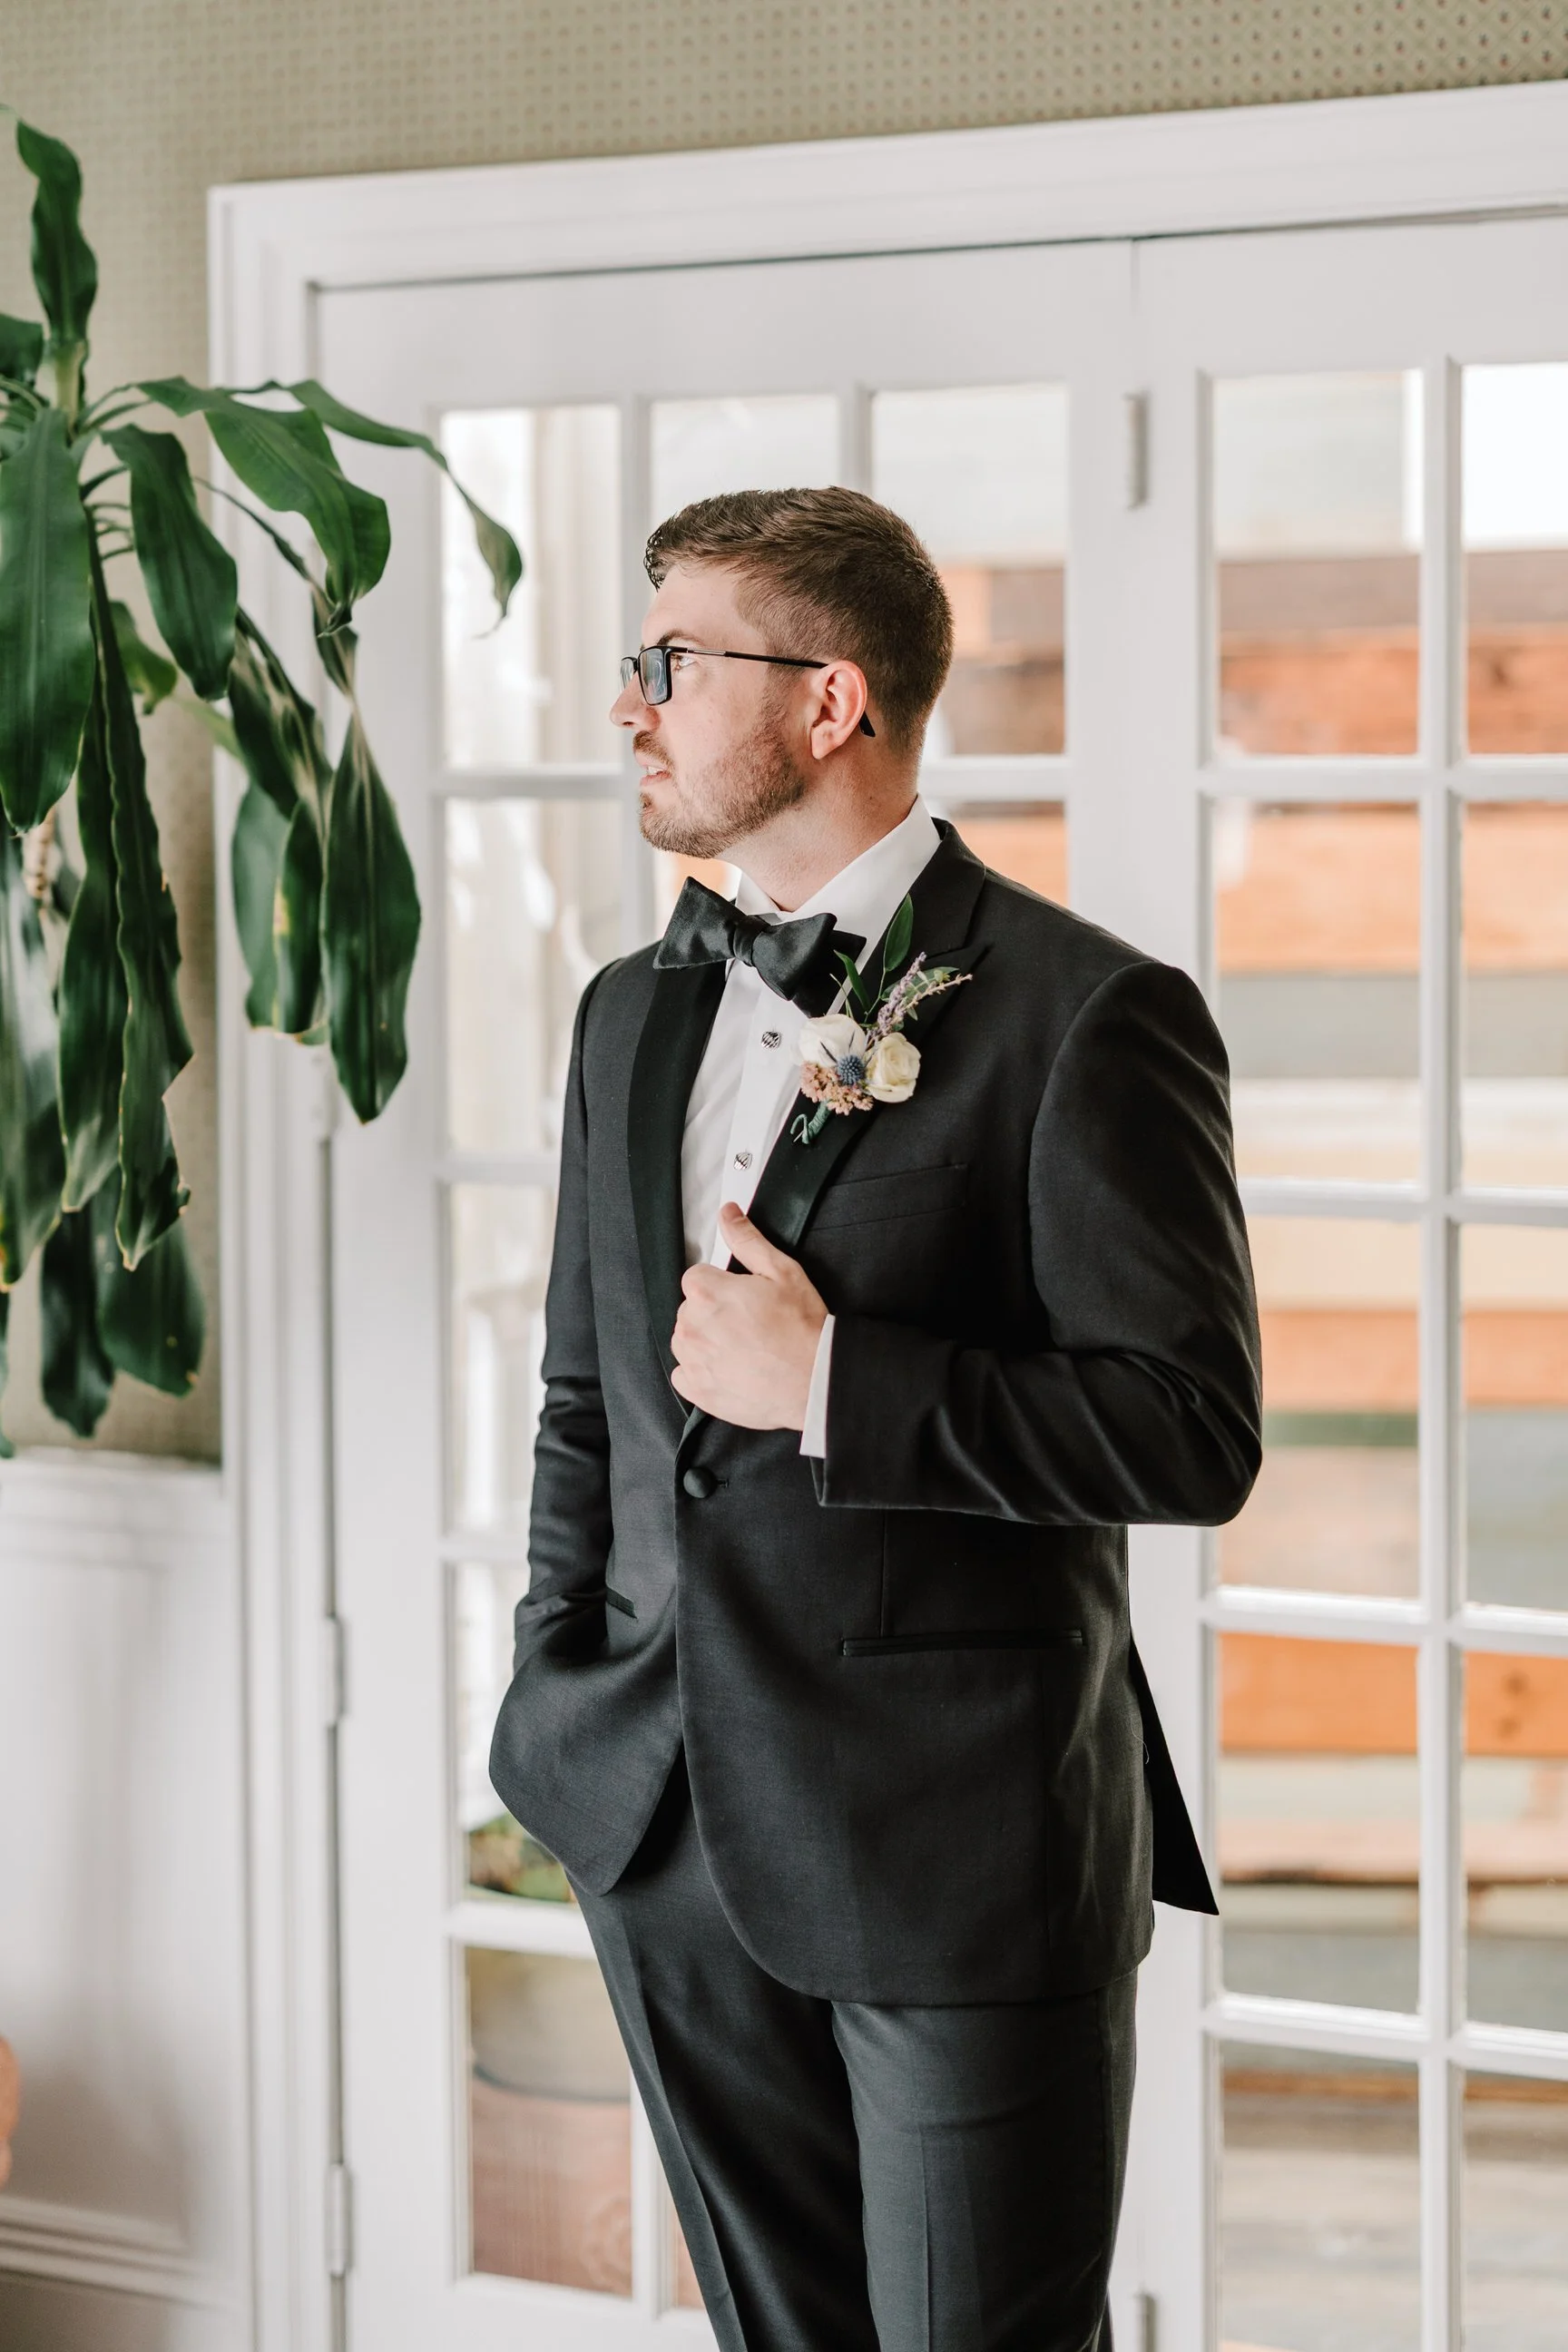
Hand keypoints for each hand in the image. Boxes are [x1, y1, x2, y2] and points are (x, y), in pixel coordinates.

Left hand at [670, 1201, 826, 1429]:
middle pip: (690, 1308)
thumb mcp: (781, 1271)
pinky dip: (702, 1371)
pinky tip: (731, 1369)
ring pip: (686, 1339)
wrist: (815, 1379)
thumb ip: (747, 1240)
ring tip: (743, 1347)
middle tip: (749, 1324)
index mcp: (706, 1292)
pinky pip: (685, 1373)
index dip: (722, 1286)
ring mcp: (692, 1360)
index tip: (743, 1299)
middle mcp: (691, 1325)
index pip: (696, 1277)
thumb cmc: (802, 1328)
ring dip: (706, 1340)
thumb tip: (728, 1214)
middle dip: (713, 1312)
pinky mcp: (697, 1389)